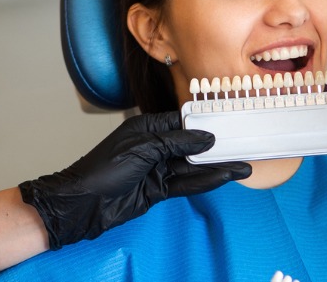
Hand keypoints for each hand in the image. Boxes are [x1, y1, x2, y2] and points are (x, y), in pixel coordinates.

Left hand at [18, 111, 251, 248]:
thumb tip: (206, 138)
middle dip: (217, 147)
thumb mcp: (142, 148)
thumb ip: (176, 143)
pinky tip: (223, 178)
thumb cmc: (103, 169)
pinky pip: (186, 184)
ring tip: (242, 166)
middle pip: (191, 146)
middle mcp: (154, 147)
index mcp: (147, 127)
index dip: (206, 122)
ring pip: (192, 167)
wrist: (82, 204)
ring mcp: (157, 169)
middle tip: (244, 145)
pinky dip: (204, 182)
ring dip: (216, 168)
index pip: (183, 122)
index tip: (230, 122)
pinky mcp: (158, 190)